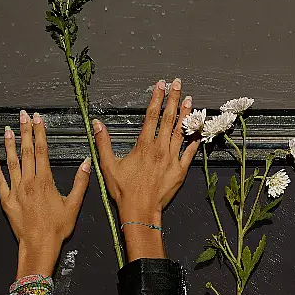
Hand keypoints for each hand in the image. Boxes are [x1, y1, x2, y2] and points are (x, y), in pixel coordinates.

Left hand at [0, 110, 90, 278]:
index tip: (38, 119)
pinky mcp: (7, 200)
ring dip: (10, 145)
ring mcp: (15, 190)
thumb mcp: (74, 205)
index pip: (42, 151)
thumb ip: (80, 182)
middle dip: (25, 132)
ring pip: (12, 162)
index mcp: (44, 181)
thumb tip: (87, 163)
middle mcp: (28, 182)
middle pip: (26, 151)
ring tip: (8, 129)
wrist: (39, 245)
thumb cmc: (57, 228)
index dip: (40, 133)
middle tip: (23, 116)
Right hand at [94, 78, 199, 260]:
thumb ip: (103, 143)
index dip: (156, 98)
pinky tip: (198, 128)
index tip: (160, 85)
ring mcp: (172, 159)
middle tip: (178, 83)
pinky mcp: (180, 170)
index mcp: (143, 146)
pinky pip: (190, 151)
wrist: (140, 211)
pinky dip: (194, 139)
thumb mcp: (108, 165)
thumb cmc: (124, 191)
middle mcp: (160, 149)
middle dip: (173, 98)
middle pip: (168, 118)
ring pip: (181, 131)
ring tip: (190, 99)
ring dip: (185, 114)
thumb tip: (96, 124)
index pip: (151, 116)